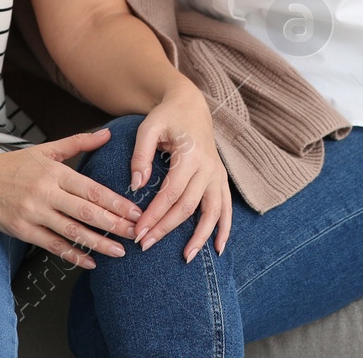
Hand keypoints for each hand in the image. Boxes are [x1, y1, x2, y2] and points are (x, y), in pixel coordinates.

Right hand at [0, 128, 144, 269]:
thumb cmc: (13, 165)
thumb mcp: (45, 150)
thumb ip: (78, 143)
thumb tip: (107, 133)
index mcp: (54, 172)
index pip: (91, 188)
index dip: (115, 201)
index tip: (135, 210)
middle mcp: (45, 193)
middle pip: (86, 211)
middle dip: (114, 224)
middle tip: (136, 232)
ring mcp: (33, 213)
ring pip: (71, 230)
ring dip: (98, 243)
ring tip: (120, 251)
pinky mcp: (23, 230)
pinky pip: (52, 245)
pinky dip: (73, 255)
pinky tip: (90, 262)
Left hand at [131, 79, 232, 261]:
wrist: (190, 105)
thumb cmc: (166, 117)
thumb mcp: (148, 128)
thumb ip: (140, 156)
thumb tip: (136, 186)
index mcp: (190, 155)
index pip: (170, 193)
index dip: (154, 215)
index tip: (138, 231)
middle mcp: (208, 167)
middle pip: (188, 206)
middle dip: (166, 228)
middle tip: (145, 245)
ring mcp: (218, 174)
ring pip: (212, 212)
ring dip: (200, 236)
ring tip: (186, 257)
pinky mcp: (221, 178)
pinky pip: (226, 208)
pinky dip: (224, 229)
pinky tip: (218, 248)